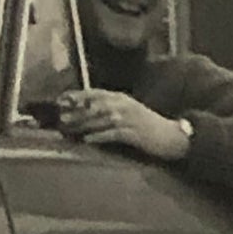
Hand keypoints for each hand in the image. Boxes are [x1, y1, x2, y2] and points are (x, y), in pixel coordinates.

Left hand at [57, 90, 189, 161]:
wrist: (172, 137)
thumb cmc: (149, 128)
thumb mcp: (129, 113)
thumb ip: (112, 111)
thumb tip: (89, 114)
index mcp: (121, 98)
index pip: (94, 93)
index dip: (76, 96)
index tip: (61, 101)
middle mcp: (123, 105)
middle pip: (94, 106)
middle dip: (76, 111)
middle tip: (60, 117)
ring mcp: (129, 118)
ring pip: (101, 118)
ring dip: (83, 123)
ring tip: (69, 128)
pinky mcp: (135, 133)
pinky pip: (113, 133)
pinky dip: (99, 136)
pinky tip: (88, 139)